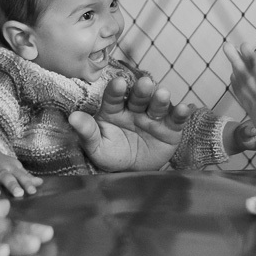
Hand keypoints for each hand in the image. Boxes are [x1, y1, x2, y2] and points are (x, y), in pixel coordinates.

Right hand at [0, 143, 43, 197]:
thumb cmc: (0, 163)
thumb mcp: (13, 167)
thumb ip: (25, 176)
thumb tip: (40, 183)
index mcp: (10, 168)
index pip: (20, 176)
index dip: (26, 183)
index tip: (33, 191)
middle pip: (6, 177)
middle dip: (12, 184)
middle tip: (18, 193)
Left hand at [68, 76, 191, 171]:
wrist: (133, 173)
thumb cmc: (112, 155)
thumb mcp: (97, 147)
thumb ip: (87, 131)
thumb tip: (72, 118)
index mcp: (114, 110)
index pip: (113, 97)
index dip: (116, 89)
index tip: (118, 83)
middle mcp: (134, 109)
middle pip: (138, 97)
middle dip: (142, 90)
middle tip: (145, 83)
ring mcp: (153, 117)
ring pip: (156, 105)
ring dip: (160, 99)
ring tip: (162, 94)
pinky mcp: (170, 128)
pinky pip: (175, 119)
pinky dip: (180, 113)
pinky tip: (184, 108)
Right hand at [223, 43, 255, 158]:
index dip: (252, 60)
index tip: (243, 46)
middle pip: (249, 76)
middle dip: (238, 61)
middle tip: (227, 45)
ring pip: (245, 85)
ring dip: (237, 71)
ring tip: (230, 58)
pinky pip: (245, 100)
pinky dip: (238, 89)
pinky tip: (233, 81)